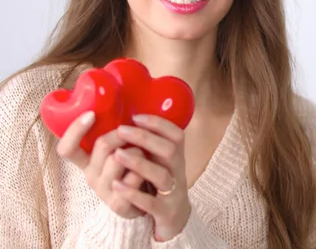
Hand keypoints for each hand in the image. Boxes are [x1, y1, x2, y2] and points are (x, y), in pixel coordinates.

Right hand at [56, 111, 145, 218]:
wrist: (147, 205)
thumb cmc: (134, 171)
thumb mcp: (121, 152)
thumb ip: (118, 135)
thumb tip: (122, 102)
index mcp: (87, 163)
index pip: (67, 149)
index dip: (75, 131)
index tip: (91, 114)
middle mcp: (91, 176)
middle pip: (101, 145)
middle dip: (123, 133)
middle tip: (136, 131)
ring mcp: (103, 191)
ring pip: (118, 158)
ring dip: (137, 150)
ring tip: (144, 153)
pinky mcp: (118, 205)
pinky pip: (133, 177)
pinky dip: (145, 170)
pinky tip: (149, 172)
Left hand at [112, 114, 190, 241]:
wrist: (175, 219)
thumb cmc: (161, 186)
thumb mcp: (160, 163)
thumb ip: (148, 146)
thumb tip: (124, 122)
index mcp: (175, 158)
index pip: (176, 135)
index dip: (159, 124)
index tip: (136, 116)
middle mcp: (177, 172)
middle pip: (170, 150)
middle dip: (145, 138)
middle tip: (122, 130)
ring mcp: (172, 193)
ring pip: (162, 175)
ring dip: (139, 163)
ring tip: (117, 154)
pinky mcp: (165, 212)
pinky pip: (151, 203)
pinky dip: (134, 194)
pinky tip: (117, 185)